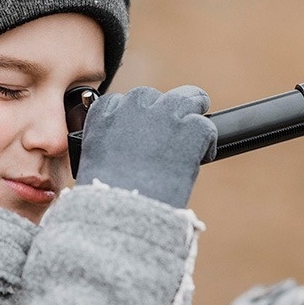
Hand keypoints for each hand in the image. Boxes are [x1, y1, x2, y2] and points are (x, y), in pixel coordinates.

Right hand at [74, 85, 217, 208]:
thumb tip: (128, 151)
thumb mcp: (96, 161)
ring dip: (193, 110)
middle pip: (153, 96)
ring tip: (196, 127)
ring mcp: (165, 113)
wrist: (126, 208)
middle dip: (162, 111)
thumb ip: (112, 145)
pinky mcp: (191, 127)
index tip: (140, 133)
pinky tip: (200, 157)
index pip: (120, 101)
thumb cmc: (109, 195)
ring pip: (188, 97)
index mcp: (104, 114)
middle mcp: (133, 106)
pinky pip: (206, 126)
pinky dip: (206, 142)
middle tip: (172, 129)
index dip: (134, 118)